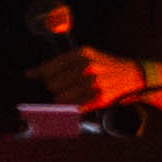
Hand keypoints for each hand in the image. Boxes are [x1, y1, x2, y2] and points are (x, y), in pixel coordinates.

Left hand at [28, 42, 144, 110]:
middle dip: (53, 88)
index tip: (44, 79)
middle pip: (52, 85)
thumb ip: (56, 64)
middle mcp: (87, 67)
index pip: (48, 69)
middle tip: (63, 87)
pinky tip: (77, 101)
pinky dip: (70, 107)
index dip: (43, 76)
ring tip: (71, 94)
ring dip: (61, 99)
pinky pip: (73, 107)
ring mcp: (93, 83)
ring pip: (60, 98)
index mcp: (81, 54)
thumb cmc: (103, 66)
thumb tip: (29, 73)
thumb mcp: (83, 57)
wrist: (132, 75)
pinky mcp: (99, 98)